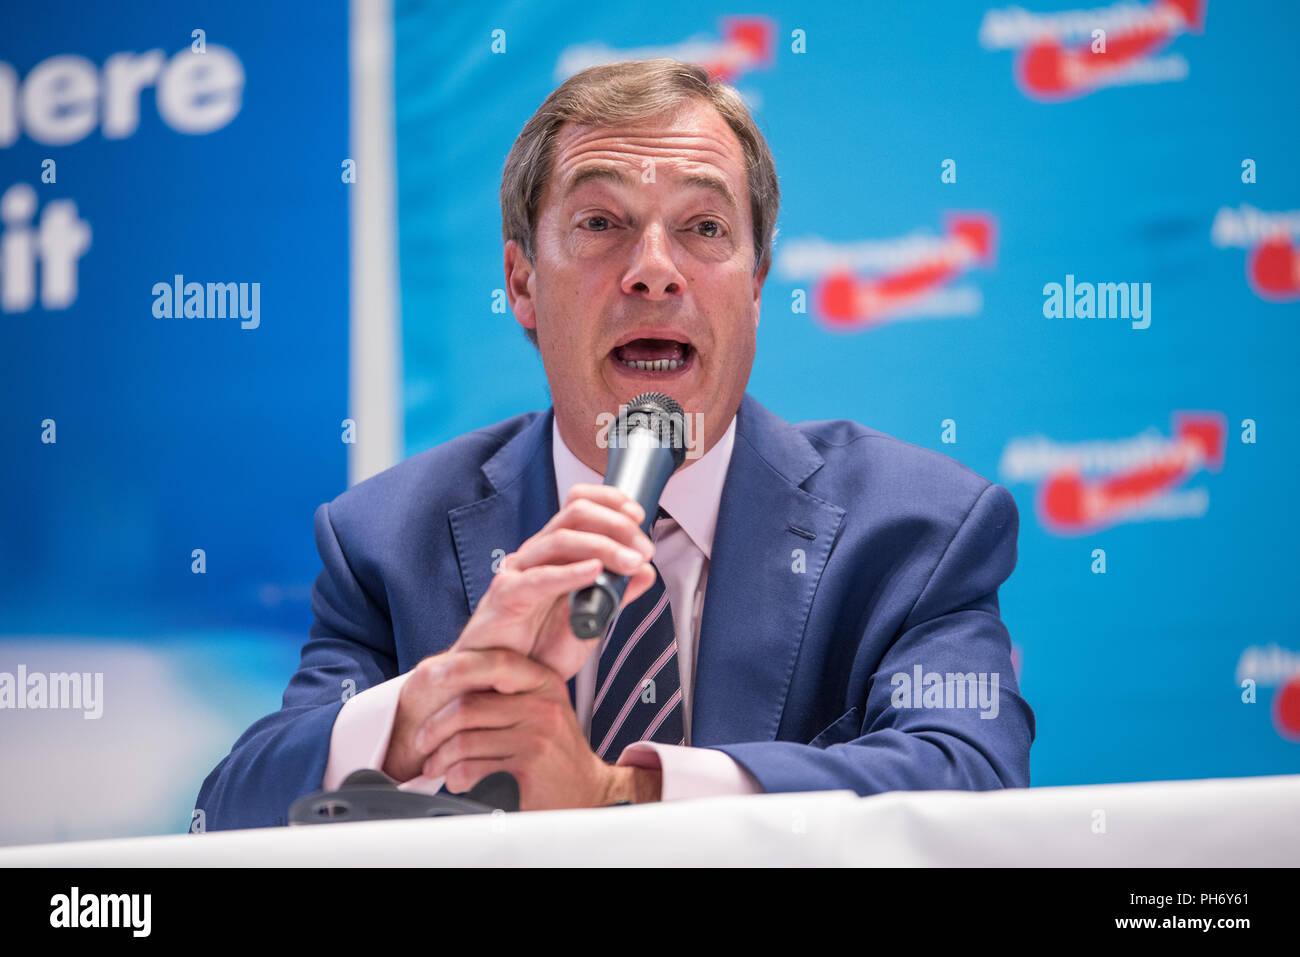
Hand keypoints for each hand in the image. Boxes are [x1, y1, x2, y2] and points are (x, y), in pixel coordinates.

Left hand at [416, 648, 656, 809]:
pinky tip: (460, 782)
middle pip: (468, 706)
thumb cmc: (554, 755)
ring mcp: (538, 737)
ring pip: (463, 741)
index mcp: (546, 683)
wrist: (587, 794)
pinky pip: (470, 769)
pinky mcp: (528, 769)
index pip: (496, 662)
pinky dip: (455, 779)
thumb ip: (506, 693)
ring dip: (439, 759)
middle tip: (424, 743)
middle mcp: (545, 706)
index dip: (457, 668)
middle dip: (433, 728)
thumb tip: (449, 674)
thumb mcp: (539, 711)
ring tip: (437, 767)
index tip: (430, 680)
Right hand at [453, 482, 657, 680]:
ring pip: (560, 539)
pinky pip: (539, 578)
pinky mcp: (506, 596)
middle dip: (616, 524)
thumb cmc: (536, 651)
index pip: (579, 506)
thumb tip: (645, 572)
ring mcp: (519, 572)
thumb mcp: (590, 621)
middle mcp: (536, 555)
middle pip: (574, 514)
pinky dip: (570, 572)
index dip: (610, 501)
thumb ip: (617, 595)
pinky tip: (594, 572)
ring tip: (630, 562)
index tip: (639, 515)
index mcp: (555, 554)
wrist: (503, 684)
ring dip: (603, 546)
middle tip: (642, 549)